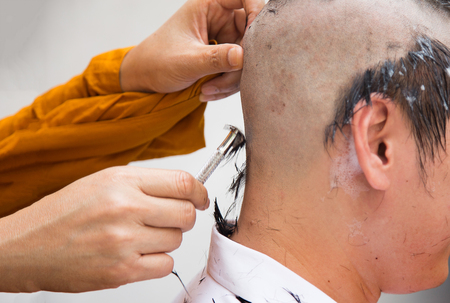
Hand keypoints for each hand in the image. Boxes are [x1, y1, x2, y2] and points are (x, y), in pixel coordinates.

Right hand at [0, 167, 208, 291]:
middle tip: (169, 219)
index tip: (200, 198)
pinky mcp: (122, 270)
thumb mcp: (103, 181)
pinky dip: (157, 261)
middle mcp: (126, 208)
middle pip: (186, 214)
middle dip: (184, 217)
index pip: (183, 183)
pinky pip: (165, 265)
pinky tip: (137, 254)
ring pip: (176, 240)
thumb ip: (145, 184)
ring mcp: (124, 241)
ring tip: (140, 236)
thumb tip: (184, 190)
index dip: (200, 192)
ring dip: (166, 239)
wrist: (28, 246)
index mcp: (123, 181)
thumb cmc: (64, 212)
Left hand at [120, 0, 264, 100]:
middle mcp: (219, 20)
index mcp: (208, 7)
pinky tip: (210, 91)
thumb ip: (215, 58)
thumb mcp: (186, 61)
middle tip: (224, 80)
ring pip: (246, 56)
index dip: (256, 12)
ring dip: (232, 78)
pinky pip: (239, 70)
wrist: (145, 79)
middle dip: (241, 62)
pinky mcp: (224, 57)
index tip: (255, 37)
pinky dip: (228, 84)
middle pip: (250, 34)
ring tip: (209, 89)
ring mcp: (223, 39)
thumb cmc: (157, 61)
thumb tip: (243, 57)